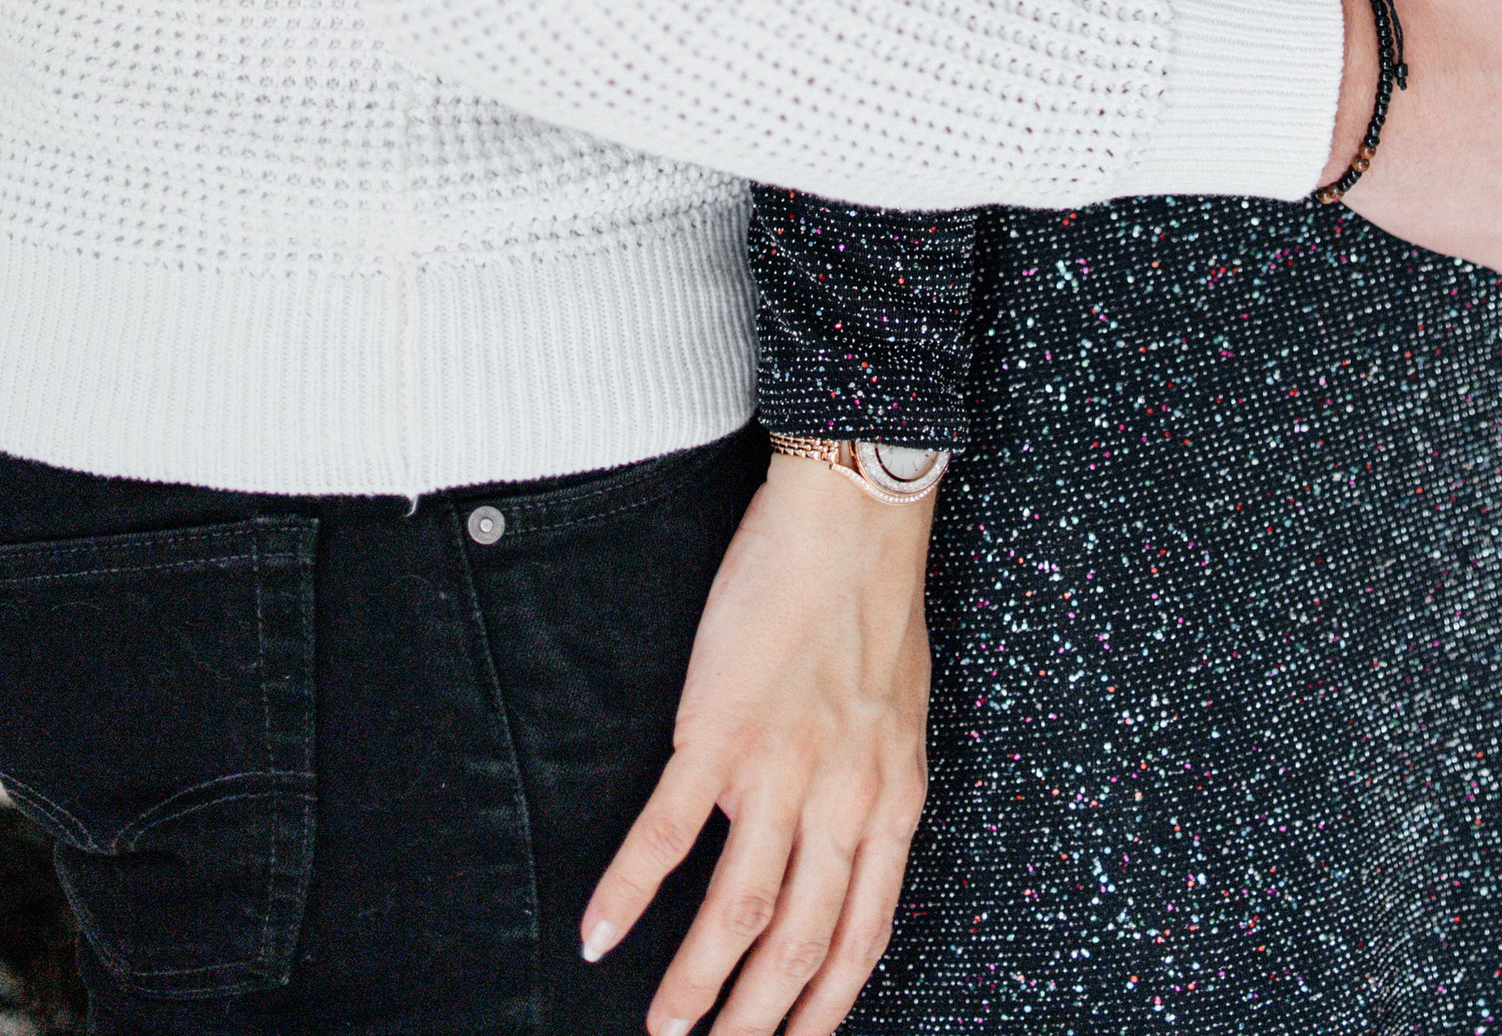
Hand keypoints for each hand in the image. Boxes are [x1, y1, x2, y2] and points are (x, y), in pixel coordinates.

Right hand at [581, 450, 933, 1035]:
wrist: (854, 517)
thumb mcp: (901, 715)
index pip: (862, 938)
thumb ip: (875, 787)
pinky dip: (630, 890)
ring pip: (739, 911)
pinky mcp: (721, 729)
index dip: (825, 1008)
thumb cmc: (877, 601)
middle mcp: (844, 803)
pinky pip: (670, 831)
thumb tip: (846, 843)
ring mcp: (781, 770)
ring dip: (695, 983)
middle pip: (799, 947)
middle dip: (756, 1022)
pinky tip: (600, 929)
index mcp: (892, 802)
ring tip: (663, 1027)